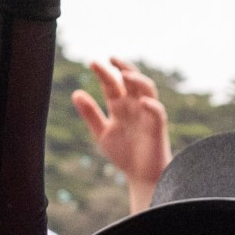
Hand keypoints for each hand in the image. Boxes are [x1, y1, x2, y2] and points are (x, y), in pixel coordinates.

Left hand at [68, 59, 169, 207]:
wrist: (141, 176)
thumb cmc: (124, 154)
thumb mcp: (102, 133)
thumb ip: (90, 114)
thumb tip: (76, 93)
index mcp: (120, 106)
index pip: (112, 84)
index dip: (104, 73)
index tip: (92, 62)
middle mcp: (135, 106)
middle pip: (131, 80)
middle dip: (122, 67)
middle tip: (110, 58)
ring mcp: (147, 114)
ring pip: (147, 89)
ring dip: (138, 80)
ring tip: (125, 75)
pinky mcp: (158, 127)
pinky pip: (158, 112)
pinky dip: (152, 106)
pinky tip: (143, 102)